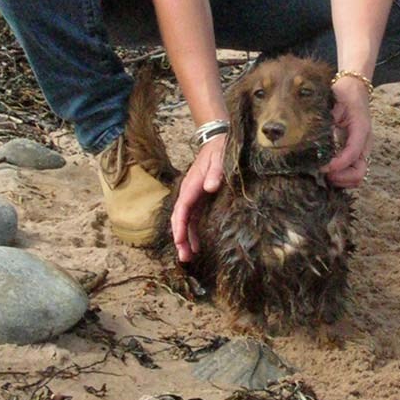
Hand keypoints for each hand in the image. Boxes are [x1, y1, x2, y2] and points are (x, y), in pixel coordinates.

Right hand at [171, 133, 225, 261]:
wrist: (216, 141)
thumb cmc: (219, 150)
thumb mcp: (220, 159)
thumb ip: (216, 172)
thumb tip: (210, 187)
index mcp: (192, 185)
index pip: (182, 208)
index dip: (180, 226)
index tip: (179, 241)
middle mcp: (188, 192)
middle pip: (179, 218)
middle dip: (179, 238)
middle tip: (184, 258)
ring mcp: (192, 196)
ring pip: (184, 221)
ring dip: (184, 239)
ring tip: (188, 258)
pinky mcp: (198, 199)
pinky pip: (192, 219)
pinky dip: (192, 233)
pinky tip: (196, 246)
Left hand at [325, 76, 373, 187]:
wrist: (354, 88)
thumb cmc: (344, 92)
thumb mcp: (336, 96)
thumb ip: (330, 112)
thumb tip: (319, 129)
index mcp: (361, 128)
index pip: (353, 153)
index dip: (339, 164)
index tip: (323, 167)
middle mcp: (364, 143)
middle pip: (360, 172)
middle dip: (341, 177)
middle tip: (323, 173)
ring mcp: (360, 149)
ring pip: (357, 175)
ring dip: (341, 180)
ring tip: (324, 174)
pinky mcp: (355, 152)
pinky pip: (352, 171)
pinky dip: (341, 177)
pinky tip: (327, 171)